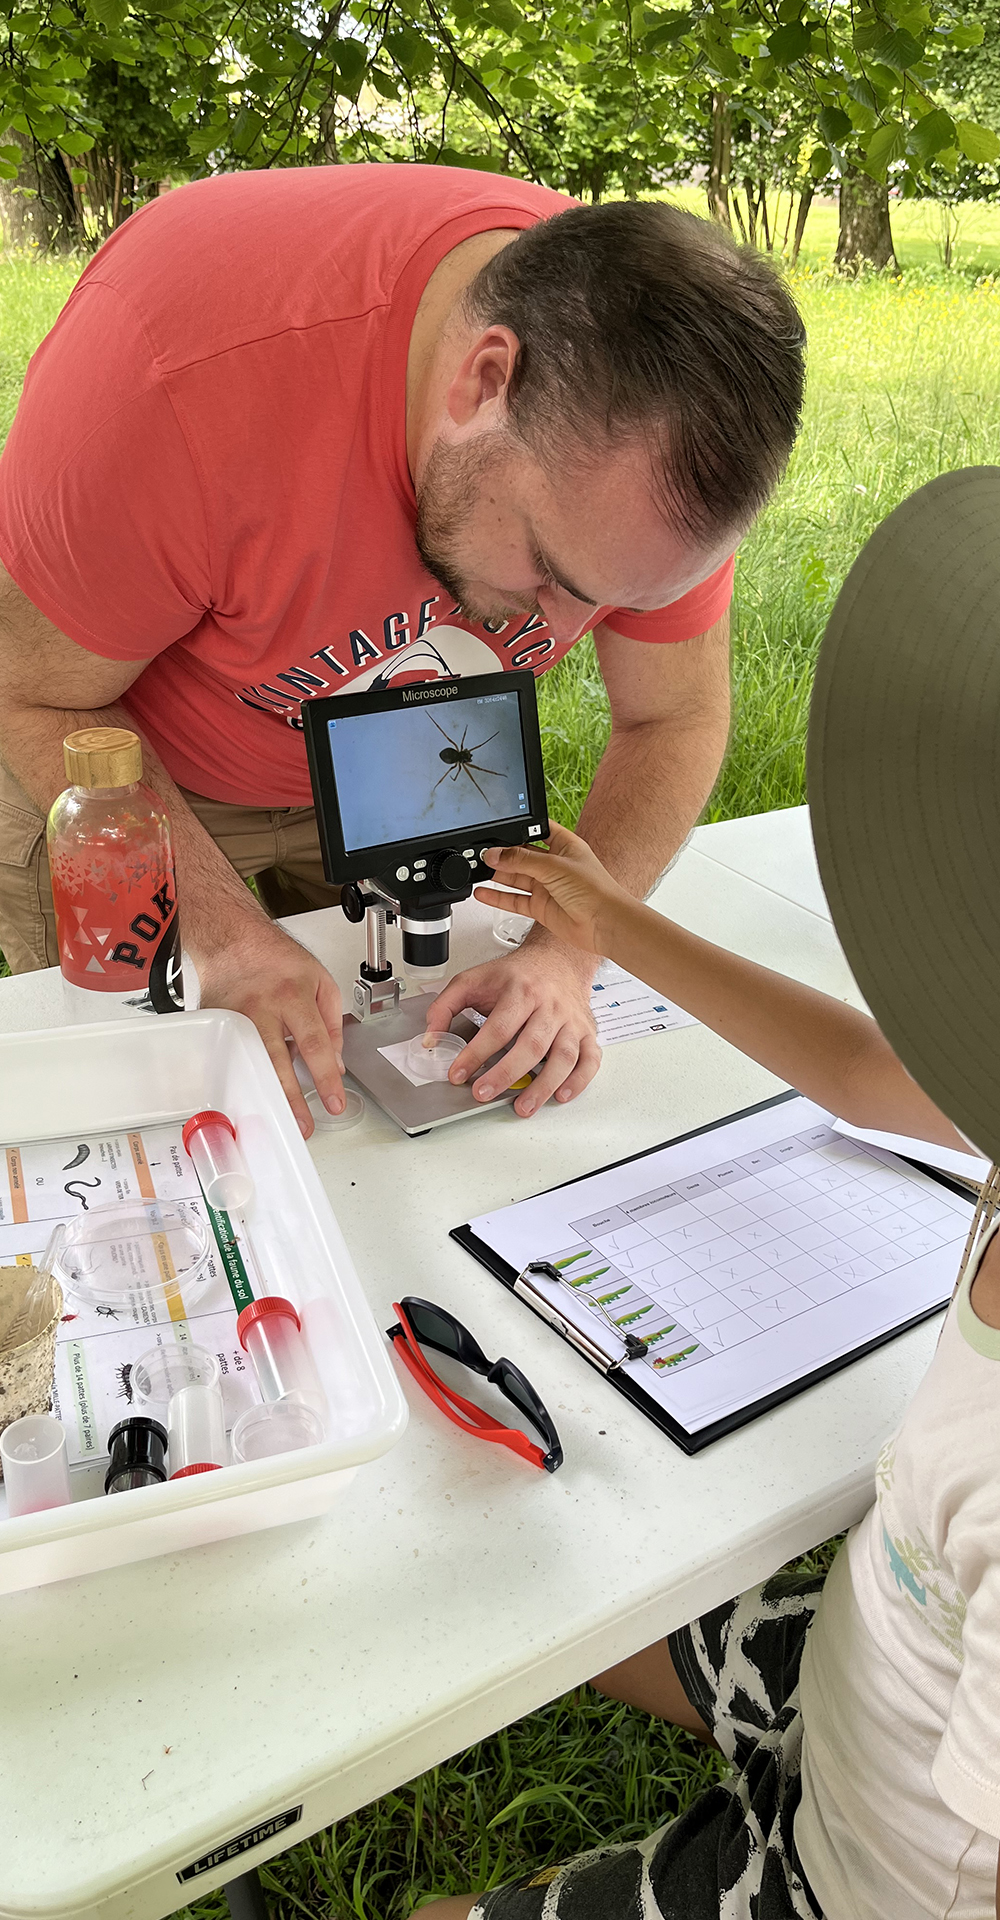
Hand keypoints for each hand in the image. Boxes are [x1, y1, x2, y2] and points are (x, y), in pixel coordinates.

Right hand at [194, 906, 343, 1137]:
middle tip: (303, 1126)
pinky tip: (249, 1098)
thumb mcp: (320, 979)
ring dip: (265, 1096)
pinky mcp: (216, 1024)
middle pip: (278, 1061)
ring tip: (278, 1121)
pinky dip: (240, 1078)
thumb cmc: (276, 958)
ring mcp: (234, 1018)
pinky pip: (229, 1056)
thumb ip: (331, 1022)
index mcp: (293, 996)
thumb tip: (333, 1063)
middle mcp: (262, 1008)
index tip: (334, 1102)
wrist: (232, 939)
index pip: (314, 1044)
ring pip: (250, 1064)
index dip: (325, 1078)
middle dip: (292, 1098)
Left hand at [424, 934, 600, 1115]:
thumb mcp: (473, 979)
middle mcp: (550, 1006)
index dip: (476, 1054)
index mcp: (521, 991)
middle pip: (531, 1045)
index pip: (498, 1027)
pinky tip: (562, 1094)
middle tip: (484, 1093)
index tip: (458, 1074)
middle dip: (506, 1074)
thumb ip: (445, 1006)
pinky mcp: (587, 1033)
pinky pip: (590, 1060)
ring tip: (523, 1107)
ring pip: (563, 1056)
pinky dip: (580, 1080)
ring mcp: (571, 1021)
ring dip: (544, 1085)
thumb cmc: (517, 974)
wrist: (557, 959)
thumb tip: (431, 1038)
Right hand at [474, 822, 629, 956]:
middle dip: (502, 854)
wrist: (605, 924)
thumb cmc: (595, 891)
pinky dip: (498, 897)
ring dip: (497, 874)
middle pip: (522, 855)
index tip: (497, 830)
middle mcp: (555, 865)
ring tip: (477, 869)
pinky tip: (483, 892)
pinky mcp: (541, 907)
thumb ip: (521, 860)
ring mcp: (547, 887)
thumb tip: (496, 854)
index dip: (518, 829)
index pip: (537, 830)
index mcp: (564, 845)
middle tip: (481, 853)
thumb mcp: (554, 866)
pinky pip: (515, 900)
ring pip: (516, 878)